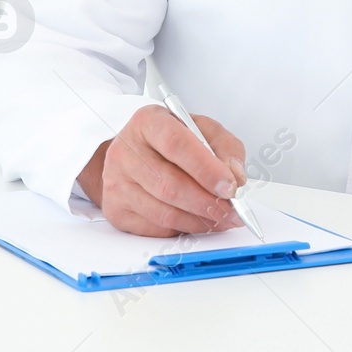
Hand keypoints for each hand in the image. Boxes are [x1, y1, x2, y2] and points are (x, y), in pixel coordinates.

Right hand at [76, 105, 247, 236]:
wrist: (133, 153)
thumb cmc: (169, 140)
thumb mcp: (201, 129)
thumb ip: (225, 147)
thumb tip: (235, 177)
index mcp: (148, 122)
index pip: (177, 144)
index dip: (206, 169)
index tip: (229, 186)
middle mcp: (126, 150)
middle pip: (170, 184)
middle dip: (207, 203)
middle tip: (232, 211)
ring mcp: (117, 181)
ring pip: (164, 212)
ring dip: (199, 221)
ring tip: (222, 219)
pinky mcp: (115, 209)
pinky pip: (155, 228)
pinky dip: (183, 229)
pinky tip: (198, 221)